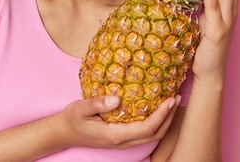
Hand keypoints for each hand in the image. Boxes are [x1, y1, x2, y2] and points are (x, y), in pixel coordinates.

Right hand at [56, 94, 179, 149]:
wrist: (64, 132)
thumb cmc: (72, 119)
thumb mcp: (79, 108)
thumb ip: (96, 104)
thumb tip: (117, 100)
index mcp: (115, 135)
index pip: (146, 128)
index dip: (161, 115)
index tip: (169, 100)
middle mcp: (122, 141)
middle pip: (154, 134)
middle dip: (168, 117)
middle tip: (175, 98)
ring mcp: (122, 141)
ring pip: (151, 135)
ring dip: (164, 120)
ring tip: (170, 102)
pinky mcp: (122, 137)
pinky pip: (143, 132)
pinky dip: (155, 121)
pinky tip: (155, 107)